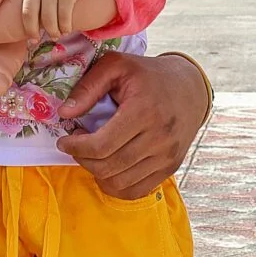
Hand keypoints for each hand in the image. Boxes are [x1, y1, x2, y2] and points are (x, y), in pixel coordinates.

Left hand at [57, 50, 209, 198]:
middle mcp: (159, 138)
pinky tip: (108, 168)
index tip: (65, 140)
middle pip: (108, 167)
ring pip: (119, 183)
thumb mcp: (116, 65)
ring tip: (92, 155)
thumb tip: (64, 114)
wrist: (190, 89)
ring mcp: (166, 156)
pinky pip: (136, 191)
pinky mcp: (170, 168)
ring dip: (97, 173)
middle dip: (82, 160)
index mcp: (144, 111)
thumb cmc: (147, 75)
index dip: (76, 147)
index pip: (101, 146)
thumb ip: (88, 87)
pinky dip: (115, 185)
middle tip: (76, 146)